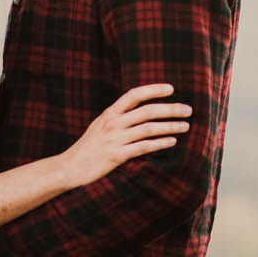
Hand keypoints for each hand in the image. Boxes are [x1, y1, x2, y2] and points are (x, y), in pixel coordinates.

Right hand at [64, 83, 190, 185]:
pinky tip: (172, 142)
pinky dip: (160, 143)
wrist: (68, 168)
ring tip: (185, 126)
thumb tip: (141, 110)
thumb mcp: (100, 125)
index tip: (171, 89)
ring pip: (148, 128)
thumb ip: (118, 116)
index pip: (134, 95)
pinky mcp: (116, 156)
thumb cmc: (88, 147)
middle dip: (170, 109)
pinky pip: (143, 147)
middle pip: (147, 111)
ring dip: (170, 126)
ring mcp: (114, 139)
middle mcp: (112, 123)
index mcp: (109, 113)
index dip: (153, 89)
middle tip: (188, 110)